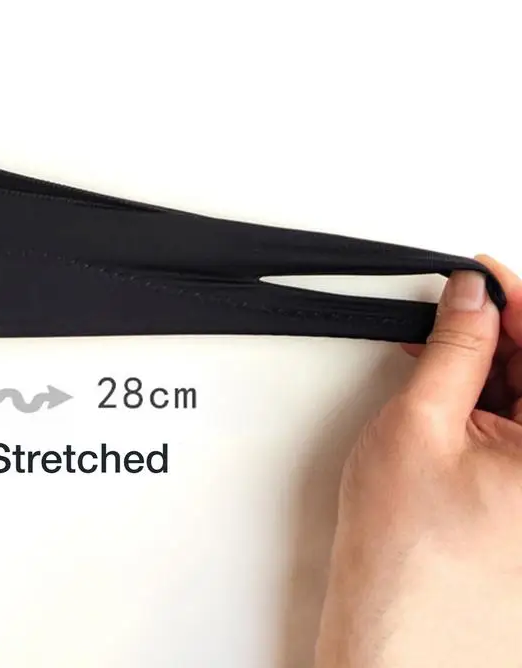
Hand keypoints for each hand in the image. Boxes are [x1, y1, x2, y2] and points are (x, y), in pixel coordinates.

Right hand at [315, 255, 521, 666]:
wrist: (394, 632)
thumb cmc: (407, 556)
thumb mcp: (419, 424)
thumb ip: (454, 350)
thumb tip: (470, 298)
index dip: (515, 297)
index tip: (479, 272)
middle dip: (500, 329)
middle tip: (451, 303)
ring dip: (488, 364)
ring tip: (435, 346)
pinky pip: (518, 430)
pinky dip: (485, 398)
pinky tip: (449, 382)